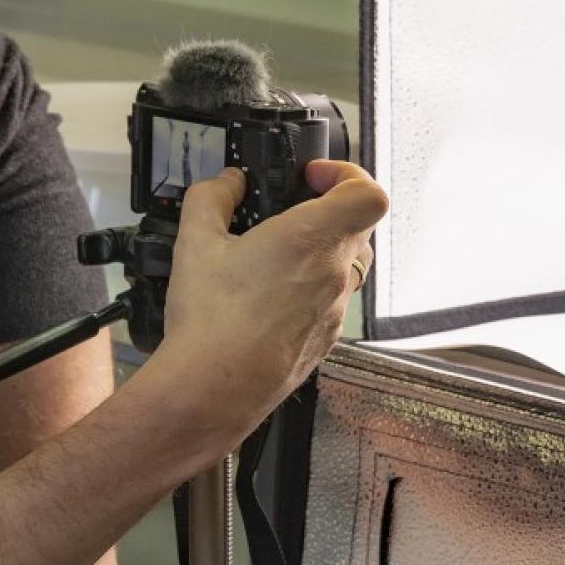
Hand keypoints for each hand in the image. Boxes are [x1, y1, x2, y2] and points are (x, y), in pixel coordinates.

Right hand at [149, 160, 386, 439]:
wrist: (214, 389)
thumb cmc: (212, 321)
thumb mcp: (195, 242)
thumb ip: (212, 198)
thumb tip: (226, 184)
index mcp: (312, 238)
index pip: (368, 193)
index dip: (348, 175)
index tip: (313, 177)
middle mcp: (334, 273)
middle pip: (360, 226)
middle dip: (330, 211)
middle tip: (292, 211)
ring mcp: (334, 310)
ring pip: (348, 266)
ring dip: (322, 251)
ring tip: (277, 255)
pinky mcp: (325, 340)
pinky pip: (332, 302)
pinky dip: (311, 290)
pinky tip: (270, 297)